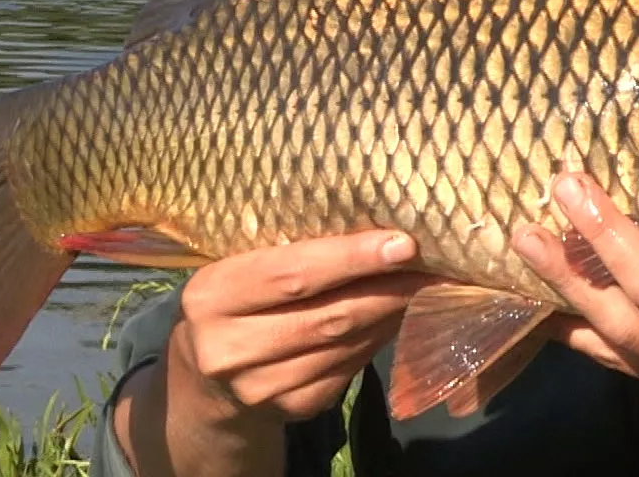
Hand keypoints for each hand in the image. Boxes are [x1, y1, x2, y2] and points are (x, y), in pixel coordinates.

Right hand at [171, 230, 428, 420]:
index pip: (293, 275)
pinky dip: (377, 340)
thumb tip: (375, 230)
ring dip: (391, 314)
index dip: (352, 259)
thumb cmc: (232, 304)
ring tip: (425, 286)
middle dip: (389, 288)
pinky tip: (395, 317)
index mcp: (212, 295)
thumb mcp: (237, 272)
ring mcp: (260, 387)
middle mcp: (229, 348)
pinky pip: (348, 369)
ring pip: (345, 346)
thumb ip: (287, 253)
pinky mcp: (290, 409)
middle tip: (434, 265)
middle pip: (328, 316)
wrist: (204, 383)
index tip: (404, 243)